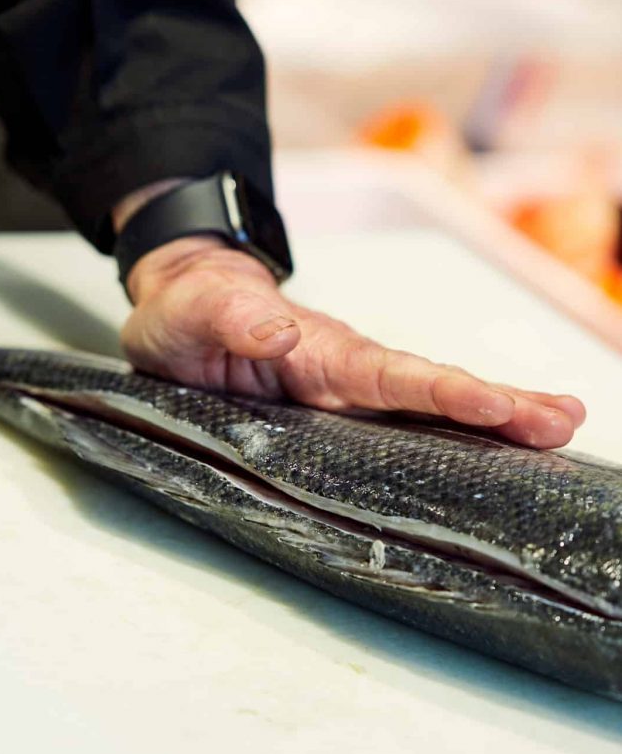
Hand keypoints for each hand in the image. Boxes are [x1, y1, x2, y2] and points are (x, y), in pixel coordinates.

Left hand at [120, 237, 584, 449]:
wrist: (189, 302)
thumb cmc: (190, 307)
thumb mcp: (190, 311)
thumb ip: (230, 317)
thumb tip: (276, 330)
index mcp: (317, 350)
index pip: (389, 373)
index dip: (443, 392)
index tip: (496, 405)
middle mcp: (347, 371)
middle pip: (432, 389)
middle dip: (499, 405)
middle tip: (563, 422)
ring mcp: (349, 392)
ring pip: (430, 409)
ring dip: (496, 418)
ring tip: (559, 429)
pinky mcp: (341, 410)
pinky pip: (406, 426)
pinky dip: (455, 435)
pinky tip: (494, 451)